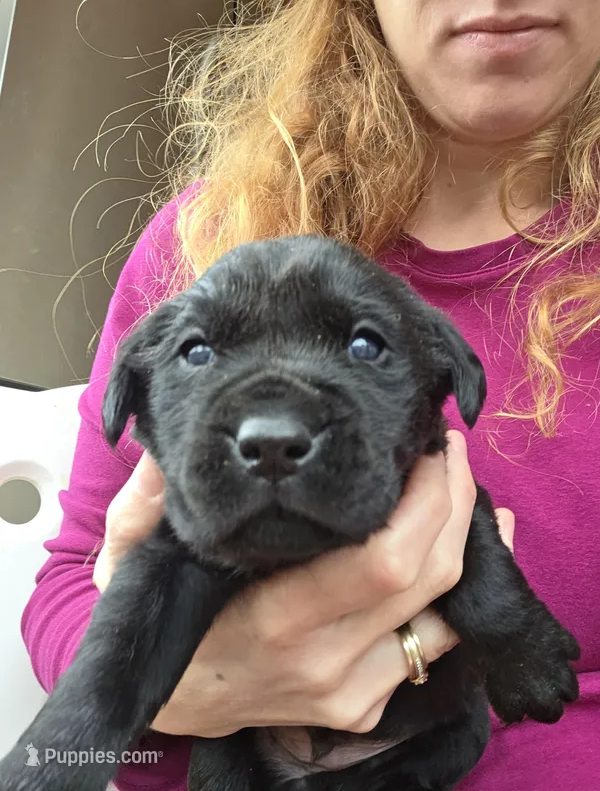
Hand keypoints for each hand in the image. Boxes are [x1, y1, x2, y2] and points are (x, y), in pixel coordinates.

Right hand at [93, 433, 513, 736]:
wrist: (174, 703)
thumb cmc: (160, 624)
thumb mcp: (128, 562)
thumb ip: (142, 506)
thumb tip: (165, 452)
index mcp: (274, 619)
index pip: (381, 561)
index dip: (425, 502)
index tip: (429, 448)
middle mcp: (324, 662)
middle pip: (427, 578)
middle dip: (456, 505)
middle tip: (450, 451)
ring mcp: (350, 693)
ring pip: (444, 617)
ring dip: (467, 546)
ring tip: (466, 490)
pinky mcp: (362, 707)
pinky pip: (432, 646)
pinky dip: (454, 594)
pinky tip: (461, 548)